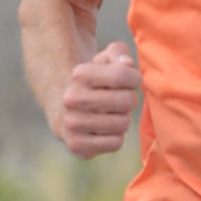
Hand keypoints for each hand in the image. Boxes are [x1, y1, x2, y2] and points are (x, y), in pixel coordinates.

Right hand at [57, 42, 139, 158]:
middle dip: (130, 100)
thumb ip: (119, 53)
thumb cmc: (95, 82)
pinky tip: (104, 130)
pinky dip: (115, 137)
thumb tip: (128, 64)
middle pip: (126, 101)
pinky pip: (115, 143)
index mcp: (79, 74)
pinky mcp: (76, 146)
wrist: (65, 110)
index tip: (131, 81)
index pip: (123, 75)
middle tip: (122, 100)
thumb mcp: (104, 60)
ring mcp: (72, 124)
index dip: (134, 78)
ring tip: (112, 115)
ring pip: (122, 124)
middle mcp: (71, 99)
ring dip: (123, 120)